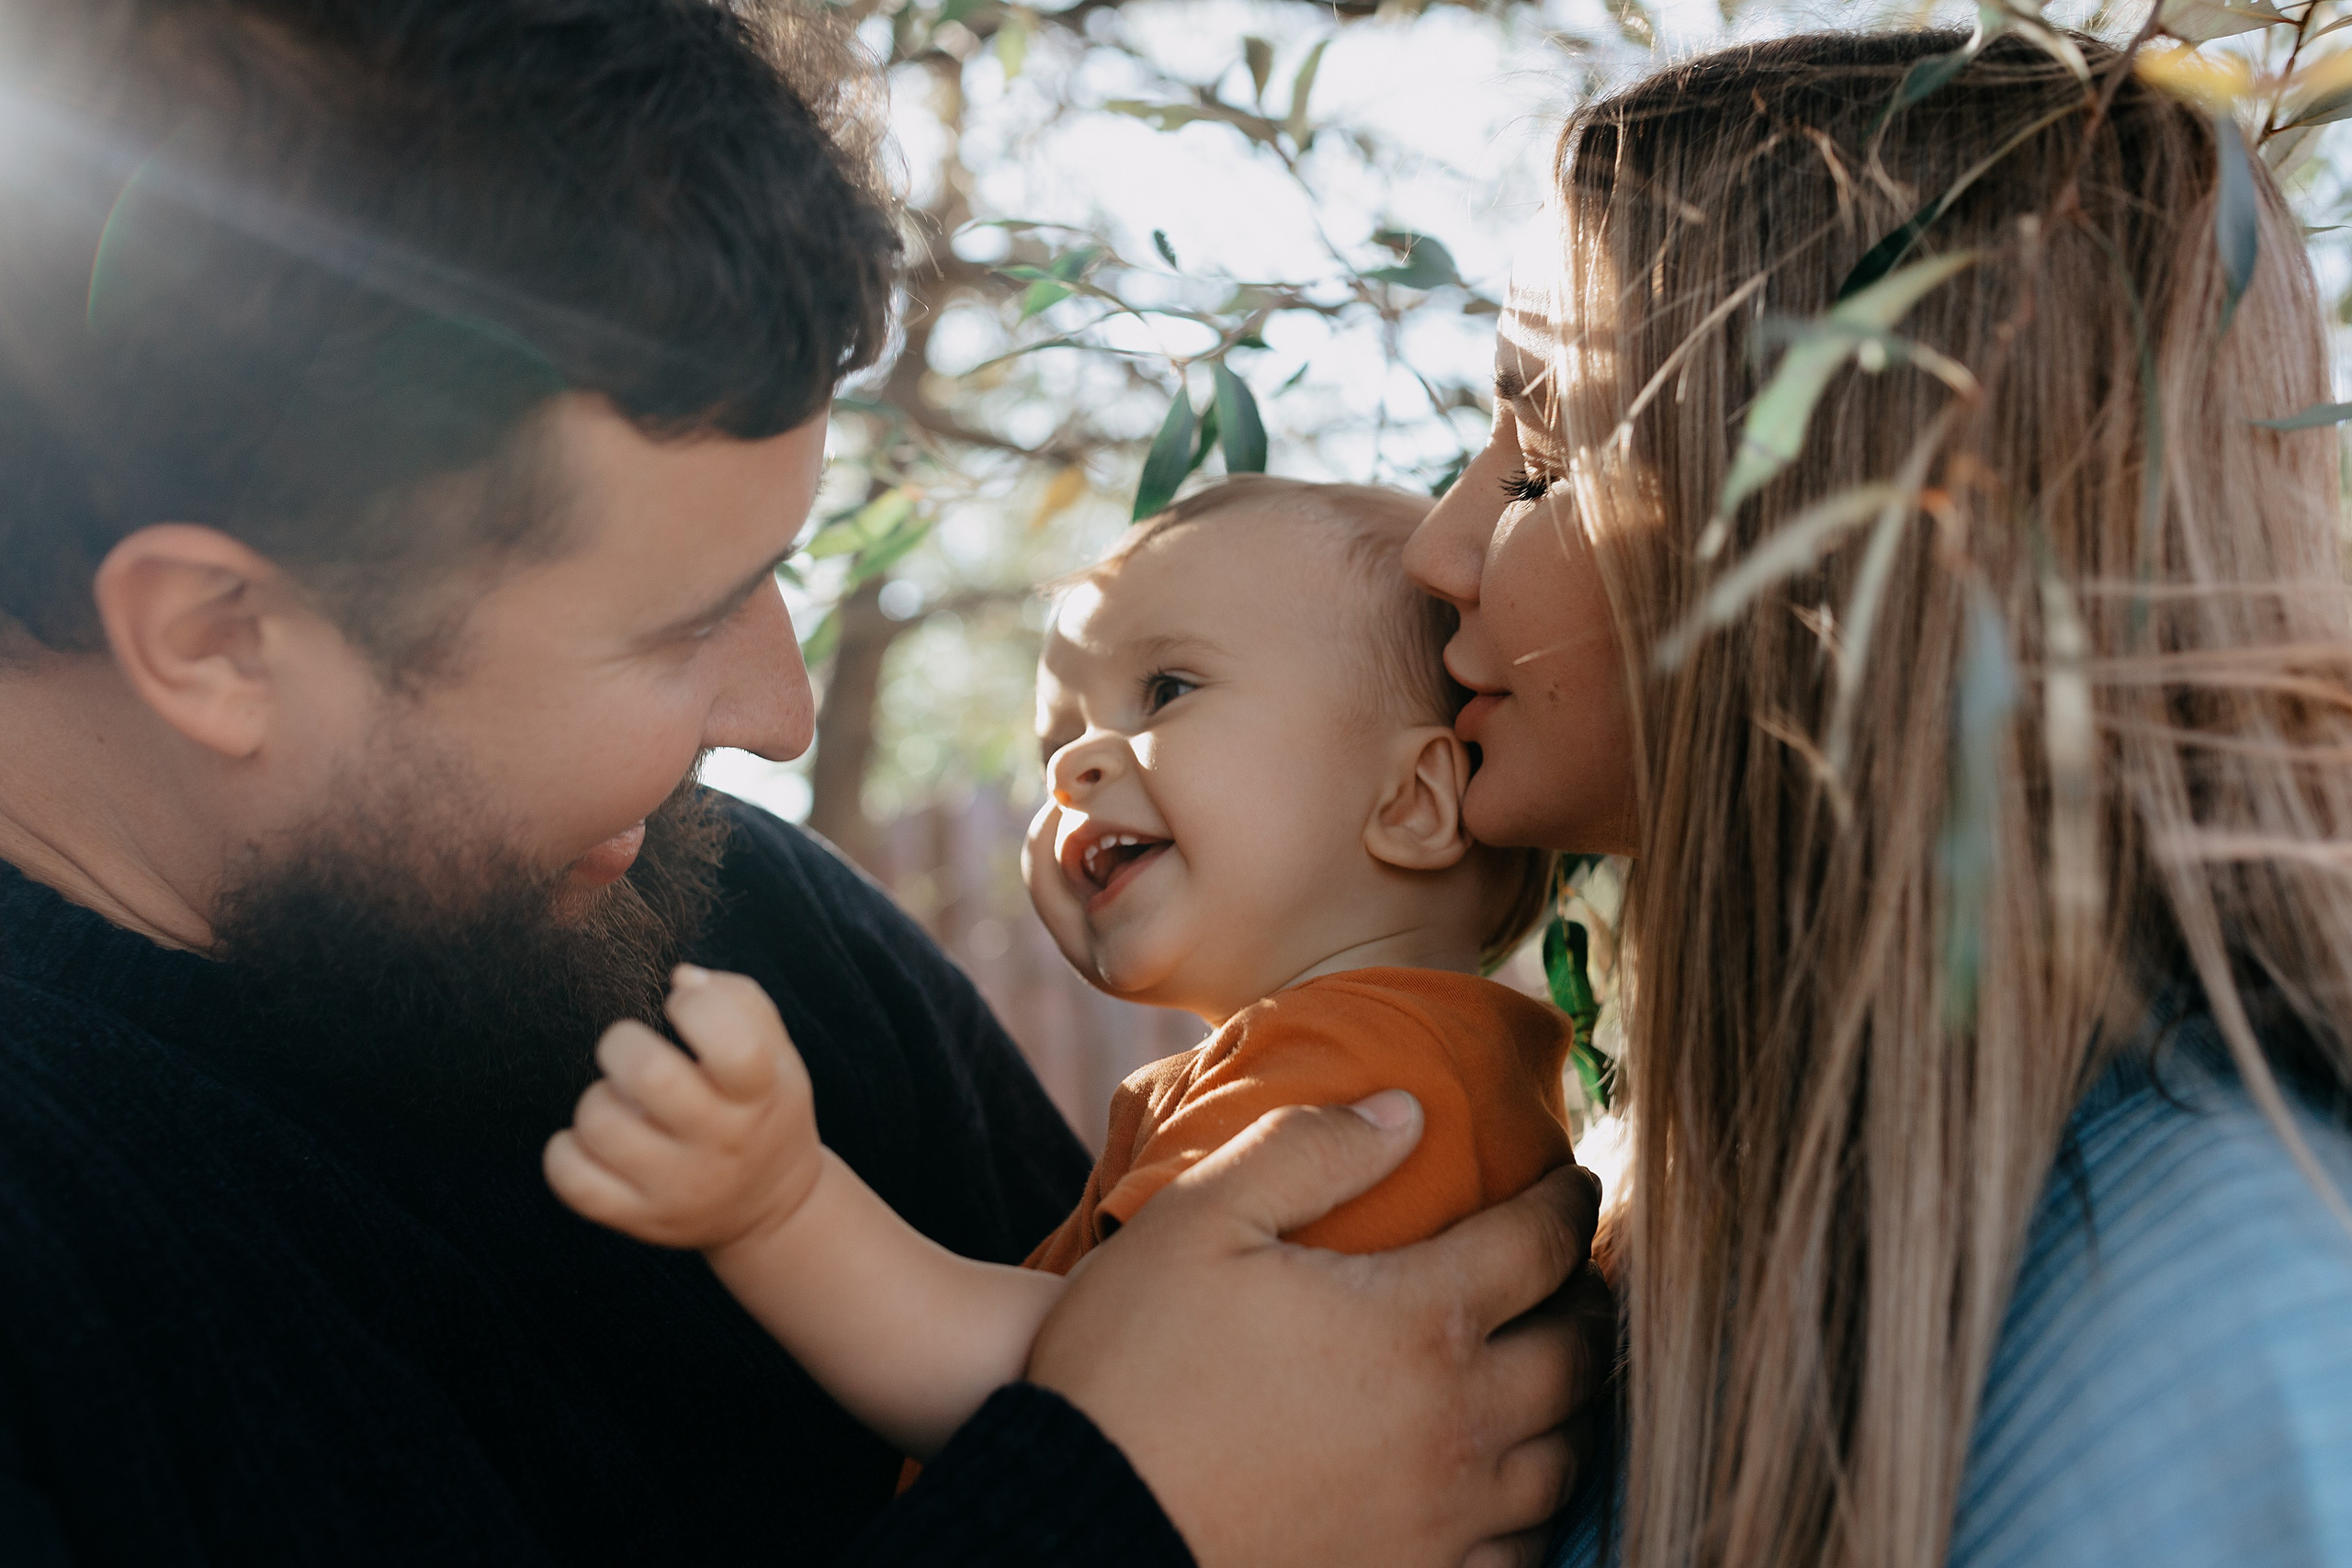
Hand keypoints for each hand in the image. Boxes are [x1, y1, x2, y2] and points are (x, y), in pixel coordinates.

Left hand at [543, 966, 823, 1251]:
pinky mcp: (638, 1217)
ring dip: (597, 1099)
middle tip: (630, 1050)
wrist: (773, 1207)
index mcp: (760, 1094)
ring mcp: (678, 1186)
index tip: (683, 1006)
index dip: (696, 1006)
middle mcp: (722, 1143)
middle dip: (623, 1043)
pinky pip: (572, 1180)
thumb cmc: (764, 1110)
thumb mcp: (777, 1055)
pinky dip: (566, 1150)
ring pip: (601, 1125)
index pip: (735, 1047)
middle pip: (651, 1077)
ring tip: (619, 1102)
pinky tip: (592, 1140)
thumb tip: (679, 977)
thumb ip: (739, 1000)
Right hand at [1029, 1091, 1608, 1567]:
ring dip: (1575, 1404)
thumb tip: (1406, 1112)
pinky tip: (1508, 1478)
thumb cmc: (1132, 1366)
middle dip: (1589, 1300)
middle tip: (1578, 1270)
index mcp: (1418, 1320)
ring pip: (1562, 1459)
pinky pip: (1519, 1549)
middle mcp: (1454, 1424)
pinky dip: (1535, 1505)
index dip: (1568, 1203)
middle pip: (1576, 1355)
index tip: (1575, 1181)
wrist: (1080, 1524)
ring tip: (1557, 1367)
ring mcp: (1441, 1520)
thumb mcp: (1197, 1220)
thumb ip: (1308, 1149)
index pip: (1540, 1246)